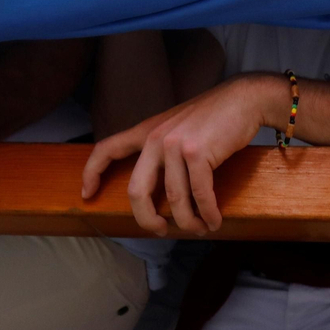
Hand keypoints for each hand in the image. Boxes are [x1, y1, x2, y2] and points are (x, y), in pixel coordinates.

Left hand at [81, 74, 284, 236]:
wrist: (243, 99)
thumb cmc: (215, 116)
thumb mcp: (178, 126)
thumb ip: (163, 148)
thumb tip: (163, 188)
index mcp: (147, 131)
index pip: (107, 149)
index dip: (92, 173)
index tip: (86, 194)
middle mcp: (156, 138)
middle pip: (136, 191)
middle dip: (146, 219)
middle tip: (159, 230)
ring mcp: (175, 145)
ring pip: (174, 199)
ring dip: (188, 221)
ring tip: (200, 228)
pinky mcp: (197, 153)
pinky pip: (199, 194)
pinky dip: (208, 213)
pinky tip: (214, 220)